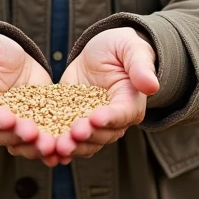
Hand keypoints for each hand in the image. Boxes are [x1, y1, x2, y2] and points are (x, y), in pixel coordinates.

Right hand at [0, 32, 57, 161]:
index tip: (9, 119)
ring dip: (37, 148)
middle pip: (4, 135)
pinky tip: (63, 153)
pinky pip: (41, 141)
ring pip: (23, 144)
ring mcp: (14, 126)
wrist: (14, 59)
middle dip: (20, 137)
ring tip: (52, 147)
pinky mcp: (36, 126)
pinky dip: (52, 149)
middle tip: (35, 135)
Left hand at [55, 27, 159, 161]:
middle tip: (71, 135)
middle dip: (86, 137)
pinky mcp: (72, 121)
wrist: (100, 52)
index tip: (95, 118)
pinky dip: (56, 147)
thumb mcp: (131, 49)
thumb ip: (140, 66)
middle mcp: (113, 120)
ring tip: (55, 147)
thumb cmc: (121, 47)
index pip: (122, 114)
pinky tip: (45, 151)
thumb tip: (153, 85)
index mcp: (130, 103)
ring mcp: (92, 124)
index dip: (109, 118)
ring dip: (71, 147)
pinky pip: (66, 138)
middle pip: (102, 135)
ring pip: (85, 143)